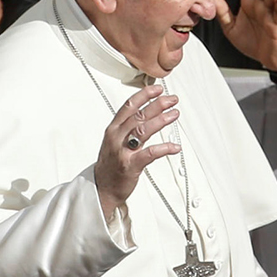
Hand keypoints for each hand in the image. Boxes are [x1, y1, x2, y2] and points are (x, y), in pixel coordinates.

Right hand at [94, 83, 181, 218]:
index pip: (129, 106)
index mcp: (113, 129)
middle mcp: (117, 137)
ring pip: (144, 130)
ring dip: (161, 120)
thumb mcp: (114, 141)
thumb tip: (146, 114)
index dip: (144, 95)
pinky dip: (164, 148)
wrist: (101, 187)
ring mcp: (123, 151)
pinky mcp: (130, 165)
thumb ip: (127, 127)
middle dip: (157, 105)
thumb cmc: (111, 164)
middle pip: (139, 115)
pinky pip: (150, 153)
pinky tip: (175, 146)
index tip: (158, 89)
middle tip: (172, 100)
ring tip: (174, 114)